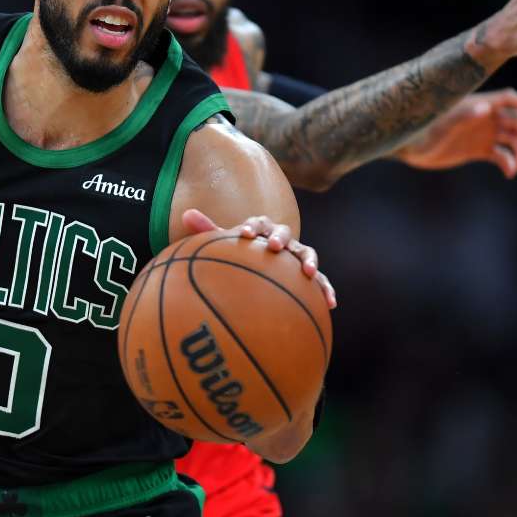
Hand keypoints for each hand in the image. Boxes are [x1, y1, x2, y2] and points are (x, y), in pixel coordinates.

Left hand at [182, 209, 335, 308]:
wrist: (261, 266)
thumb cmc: (241, 253)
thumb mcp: (224, 244)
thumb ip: (207, 230)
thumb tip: (186, 213)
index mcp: (262, 229)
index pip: (259, 222)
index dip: (253, 226)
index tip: (244, 234)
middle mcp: (282, 239)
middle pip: (284, 232)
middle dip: (280, 238)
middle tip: (274, 246)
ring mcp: (297, 256)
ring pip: (307, 253)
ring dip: (309, 260)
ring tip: (308, 272)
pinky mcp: (308, 274)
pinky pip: (321, 280)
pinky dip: (326, 289)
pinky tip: (330, 303)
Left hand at [395, 88, 516, 177]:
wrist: (407, 148)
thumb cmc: (421, 132)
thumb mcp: (442, 126)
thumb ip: (463, 116)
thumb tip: (486, 108)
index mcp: (477, 105)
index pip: (508, 99)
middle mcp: (483, 118)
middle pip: (515, 122)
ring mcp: (482, 134)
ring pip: (511, 140)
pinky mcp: (478, 150)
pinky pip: (501, 155)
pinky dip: (509, 163)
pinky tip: (510, 173)